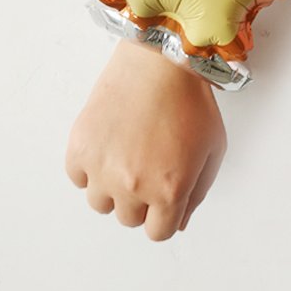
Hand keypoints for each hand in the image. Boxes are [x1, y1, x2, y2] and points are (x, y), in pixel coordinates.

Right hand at [66, 39, 226, 240]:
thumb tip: (176, 219)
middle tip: (146, 164)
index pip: (157, 232)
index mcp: (169, 190)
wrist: (160, 58)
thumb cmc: (189, 97)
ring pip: (100, 201)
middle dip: (139, 197)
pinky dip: (88, 166)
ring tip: (125, 151)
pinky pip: (77, 176)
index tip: (162, 192)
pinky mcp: (80, 145)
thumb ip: (196, 193)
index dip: (163, 213)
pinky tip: (106, 144)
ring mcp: (102, 166)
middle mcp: (133, 185)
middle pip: (128, 218)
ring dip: (111, 184)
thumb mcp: (213, 150)